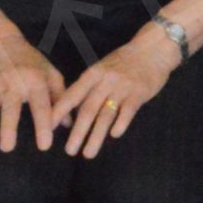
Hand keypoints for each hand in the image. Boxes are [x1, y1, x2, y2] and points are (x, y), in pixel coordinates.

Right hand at [0, 36, 65, 153]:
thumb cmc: (32, 63)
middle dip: (7, 126)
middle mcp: (12, 82)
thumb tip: (70, 125)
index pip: (40, 104)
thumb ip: (60, 98)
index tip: (44, 146)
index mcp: (35, 80)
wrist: (2, 42)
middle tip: (7, 148)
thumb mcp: (51, 74)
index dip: (43, 124)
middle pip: (9, 105)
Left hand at [51, 26, 176, 159]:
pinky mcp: (139, 94)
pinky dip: (120, 125)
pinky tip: (114, 136)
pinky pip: (127, 112)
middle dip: (77, 132)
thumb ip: (91, 86)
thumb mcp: (104, 67)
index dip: (60, 111)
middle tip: (69, 150)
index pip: (73, 95)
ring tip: (88, 153)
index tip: (47, 127)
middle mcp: (105, 81)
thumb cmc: (126, 60)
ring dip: (96, 136)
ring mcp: (122, 88)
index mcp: (94, 74)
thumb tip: (73, 108)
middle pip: (88, 109)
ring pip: (106, 116)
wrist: (154, 49)